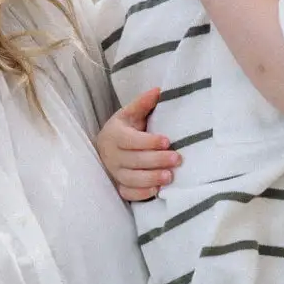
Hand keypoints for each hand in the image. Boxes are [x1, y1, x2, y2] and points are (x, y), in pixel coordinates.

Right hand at [96, 86, 180, 202]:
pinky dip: (141, 193)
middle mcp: (112, 155)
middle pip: (133, 160)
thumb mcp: (130, 113)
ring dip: (150, 178)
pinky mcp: (119, 186)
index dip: (148, 142)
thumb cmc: (125, 128)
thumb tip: (159, 90)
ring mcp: (114, 172)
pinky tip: (157, 190)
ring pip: (131, 178)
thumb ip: (143, 103)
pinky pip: (128, 193)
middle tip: (177, 159)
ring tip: (170, 177)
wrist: (107, 148)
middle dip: (156, 160)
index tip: (167, 141)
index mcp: (114, 135)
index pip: (130, 140)